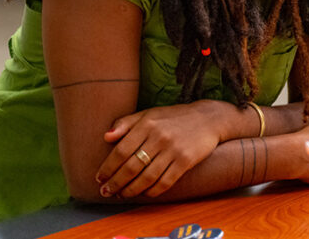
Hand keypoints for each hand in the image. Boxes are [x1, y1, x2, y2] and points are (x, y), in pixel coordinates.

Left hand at [95, 100, 228, 198]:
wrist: (209, 118)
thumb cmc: (174, 117)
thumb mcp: (150, 114)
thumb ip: (126, 123)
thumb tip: (106, 137)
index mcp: (147, 124)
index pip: (121, 151)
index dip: (108, 167)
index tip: (99, 178)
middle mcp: (160, 137)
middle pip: (131, 167)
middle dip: (115, 183)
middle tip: (106, 191)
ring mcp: (174, 149)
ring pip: (147, 177)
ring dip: (131, 190)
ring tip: (122, 194)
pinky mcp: (186, 161)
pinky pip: (165, 182)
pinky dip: (152, 191)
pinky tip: (145, 193)